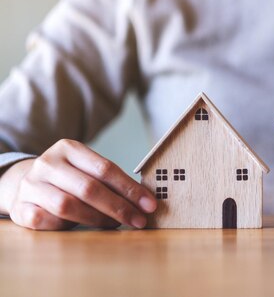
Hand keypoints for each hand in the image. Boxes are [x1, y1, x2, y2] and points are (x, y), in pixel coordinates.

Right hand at [0, 139, 156, 229]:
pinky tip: (80, 228)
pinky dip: (66, 226)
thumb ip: (110, 181)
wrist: (24, 184)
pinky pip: (45, 221)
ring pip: (67, 205)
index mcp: (69, 148)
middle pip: (89, 188)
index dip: (130, 189)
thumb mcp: (87, 170)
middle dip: (119, 207)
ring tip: (115, 225)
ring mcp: (30, 185)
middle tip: (139, 220)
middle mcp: (47, 163)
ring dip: (97, 219)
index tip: (150, 205)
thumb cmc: (69, 179)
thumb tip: (145, 201)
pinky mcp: (19, 208)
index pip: (105, 168)